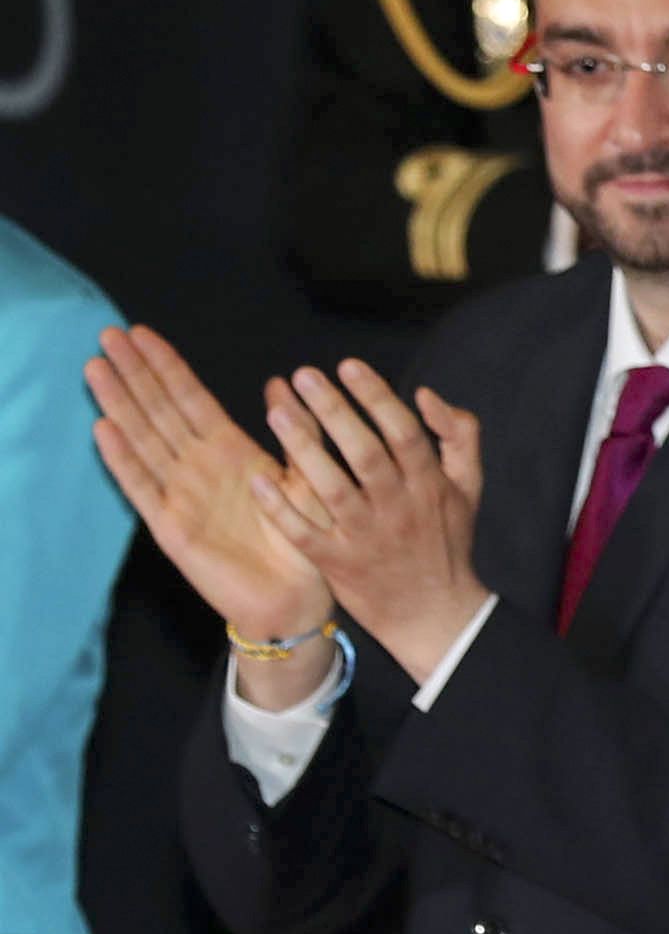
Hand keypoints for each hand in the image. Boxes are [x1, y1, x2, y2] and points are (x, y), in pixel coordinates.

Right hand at [85, 326, 332, 684]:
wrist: (295, 600)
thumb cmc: (303, 542)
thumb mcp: (307, 479)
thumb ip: (297, 433)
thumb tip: (283, 383)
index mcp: (230, 452)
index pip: (191, 399)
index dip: (166, 366)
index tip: (142, 333)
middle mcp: (199, 467)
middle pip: (159, 410)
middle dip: (134, 373)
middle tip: (107, 334)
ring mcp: (181, 494)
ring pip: (144, 439)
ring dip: (120, 404)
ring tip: (96, 368)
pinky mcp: (171, 526)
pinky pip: (143, 487)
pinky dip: (123, 459)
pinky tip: (104, 429)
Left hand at [251, 361, 489, 683]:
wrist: (436, 614)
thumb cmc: (446, 542)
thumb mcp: (468, 487)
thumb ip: (459, 436)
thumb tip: (427, 395)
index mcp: (429, 485)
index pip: (404, 432)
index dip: (376, 397)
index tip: (347, 365)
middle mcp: (398, 508)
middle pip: (365, 454)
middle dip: (334, 412)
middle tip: (302, 376)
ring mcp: (367, 537)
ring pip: (333, 489)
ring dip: (304, 451)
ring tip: (276, 413)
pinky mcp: (340, 564)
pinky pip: (306, 534)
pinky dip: (281, 509)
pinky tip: (257, 480)